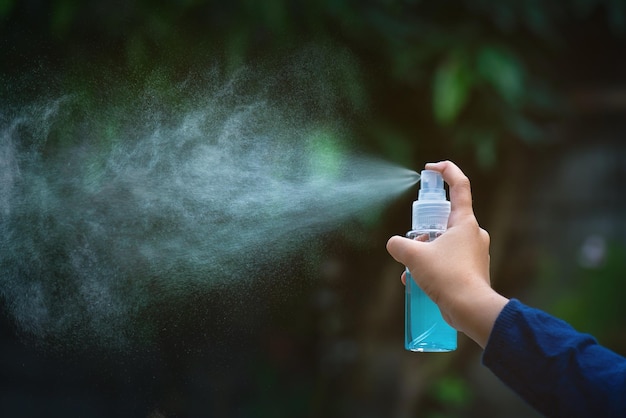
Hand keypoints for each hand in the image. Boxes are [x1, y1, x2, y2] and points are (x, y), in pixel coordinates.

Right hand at [386, 161, 507, 347]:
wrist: (471, 309)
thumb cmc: (447, 276)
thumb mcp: (415, 256)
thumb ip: (399, 245)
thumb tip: (394, 244)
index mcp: (464, 221)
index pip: (459, 186)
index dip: (446, 171)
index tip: (431, 168)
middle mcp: (473, 234)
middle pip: (445, 219)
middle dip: (424, 228)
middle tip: (412, 240)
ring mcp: (474, 253)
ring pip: (444, 243)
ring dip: (425, 252)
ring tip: (410, 269)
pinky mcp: (472, 271)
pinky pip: (448, 261)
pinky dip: (432, 267)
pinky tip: (417, 282)